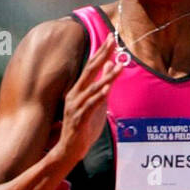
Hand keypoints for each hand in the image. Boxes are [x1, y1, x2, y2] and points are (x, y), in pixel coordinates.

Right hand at [58, 32, 121, 165]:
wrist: (69, 150)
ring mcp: (76, 106)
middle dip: (102, 55)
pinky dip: (99, 96)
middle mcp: (75, 94)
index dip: (101, 52)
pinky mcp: (79, 119)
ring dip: (107, 76)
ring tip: (119, 66)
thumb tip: (110, 66)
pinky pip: (90, 105)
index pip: (91, 66)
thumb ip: (103, 86)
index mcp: (78, 90)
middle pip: (89, 70)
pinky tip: (107, 88)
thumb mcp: (97, 104)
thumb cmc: (83, 128)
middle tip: (112, 40)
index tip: (111, 38)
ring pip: (93, 87)